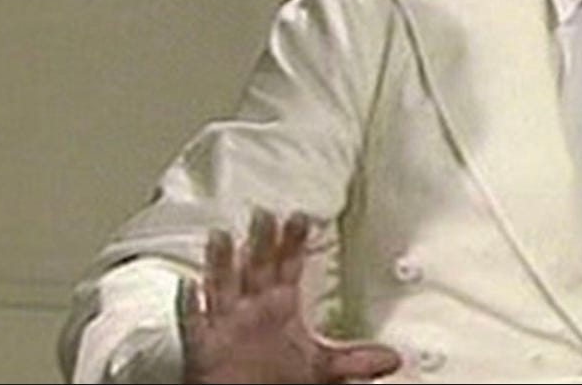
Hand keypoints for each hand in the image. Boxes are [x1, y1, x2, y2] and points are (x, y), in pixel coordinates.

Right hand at [178, 209, 401, 383]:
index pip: (285, 266)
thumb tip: (392, 359)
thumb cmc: (276, 381)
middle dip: (259, 242)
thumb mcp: (319, 370)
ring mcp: (225, 326)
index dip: (292, 242)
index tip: (300, 217)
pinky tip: (189, 286)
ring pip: (220, 288)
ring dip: (219, 263)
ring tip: (221, 237)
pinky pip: (194, 325)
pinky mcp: (204, 348)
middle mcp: (251, 310)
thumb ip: (353, 361)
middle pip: (254, 268)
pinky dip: (191, 306)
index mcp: (277, 307)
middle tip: (264, 214)